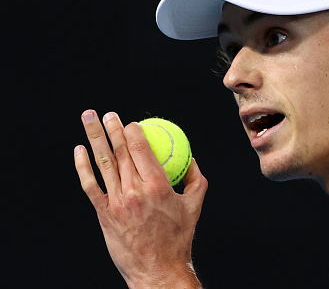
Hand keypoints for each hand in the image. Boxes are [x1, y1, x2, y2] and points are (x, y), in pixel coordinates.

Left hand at [74, 110, 206, 287]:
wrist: (158, 269)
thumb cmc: (178, 239)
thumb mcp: (194, 205)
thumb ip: (195, 178)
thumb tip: (191, 158)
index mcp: (158, 186)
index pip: (141, 149)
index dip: (133, 131)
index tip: (130, 122)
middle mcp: (135, 191)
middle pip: (120, 152)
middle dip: (113, 127)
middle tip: (108, 113)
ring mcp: (117, 202)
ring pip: (103, 163)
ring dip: (95, 137)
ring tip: (90, 118)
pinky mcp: (104, 214)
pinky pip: (91, 186)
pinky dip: (82, 167)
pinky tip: (79, 151)